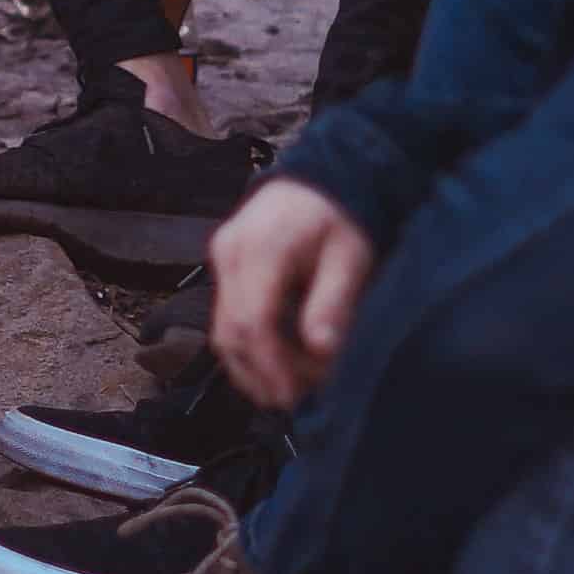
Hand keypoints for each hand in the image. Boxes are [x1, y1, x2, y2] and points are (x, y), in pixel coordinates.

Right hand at [210, 177, 377, 410]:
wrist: (321, 178)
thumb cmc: (340, 216)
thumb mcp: (351, 257)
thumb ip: (333, 302)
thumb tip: (322, 351)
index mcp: (262, 247)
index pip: (253, 320)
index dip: (272, 364)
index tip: (296, 393)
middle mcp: (231, 252)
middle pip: (231, 331)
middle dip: (264, 372)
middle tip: (300, 396)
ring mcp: (222, 259)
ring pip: (222, 330)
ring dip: (251, 367)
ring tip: (288, 388)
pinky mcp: (224, 267)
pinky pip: (226, 318)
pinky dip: (247, 348)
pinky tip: (274, 365)